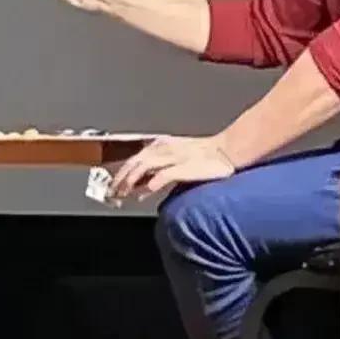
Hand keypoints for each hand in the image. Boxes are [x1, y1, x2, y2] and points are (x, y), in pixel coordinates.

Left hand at [110, 136, 235, 198]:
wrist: (227, 152)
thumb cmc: (205, 157)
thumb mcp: (178, 160)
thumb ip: (159, 171)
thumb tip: (143, 186)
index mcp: (162, 145)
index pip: (135, 158)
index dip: (121, 172)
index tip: (113, 185)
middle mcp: (165, 148)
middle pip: (135, 161)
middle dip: (121, 178)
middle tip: (112, 192)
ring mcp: (173, 156)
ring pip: (144, 166)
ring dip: (130, 180)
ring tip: (123, 193)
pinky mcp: (183, 166)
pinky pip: (163, 174)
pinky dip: (151, 184)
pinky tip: (144, 193)